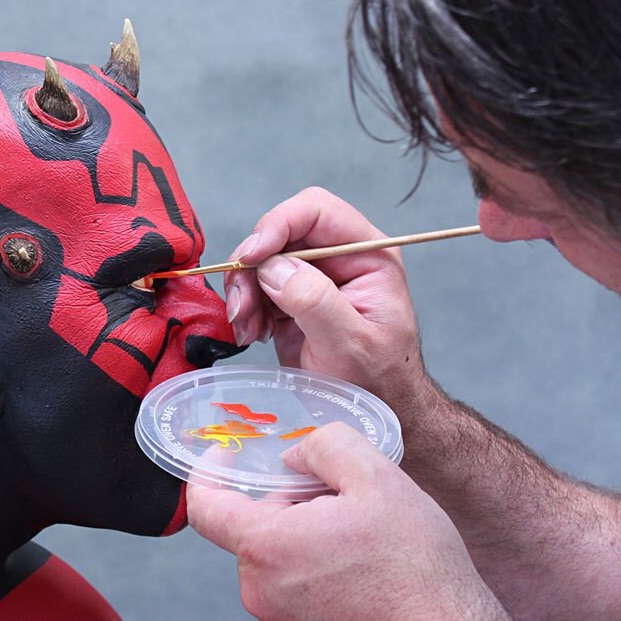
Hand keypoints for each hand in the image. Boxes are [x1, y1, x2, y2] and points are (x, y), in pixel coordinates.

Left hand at [188, 423, 523, 620]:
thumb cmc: (416, 569)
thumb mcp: (377, 477)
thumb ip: (323, 445)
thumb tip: (293, 456)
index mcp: (266, 547)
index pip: (204, 506)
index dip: (207, 472)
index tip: (227, 455)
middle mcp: (259, 590)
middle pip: (251, 527)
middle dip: (286, 503)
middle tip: (338, 499)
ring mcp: (277, 620)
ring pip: (273, 558)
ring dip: (302, 538)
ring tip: (358, 539)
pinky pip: (290, 588)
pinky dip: (312, 569)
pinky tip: (360, 569)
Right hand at [224, 187, 427, 409]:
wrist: (375, 410)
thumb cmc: (378, 380)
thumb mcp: (351, 343)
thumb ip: (315, 301)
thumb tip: (273, 268)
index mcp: (366, 254)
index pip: (316, 211)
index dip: (278, 224)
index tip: (250, 257)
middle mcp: (337, 258)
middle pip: (279, 234)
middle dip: (252, 268)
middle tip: (242, 307)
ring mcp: (312, 277)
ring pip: (259, 261)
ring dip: (243, 292)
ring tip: (248, 329)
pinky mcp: (289, 298)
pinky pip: (253, 287)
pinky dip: (244, 309)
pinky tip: (253, 335)